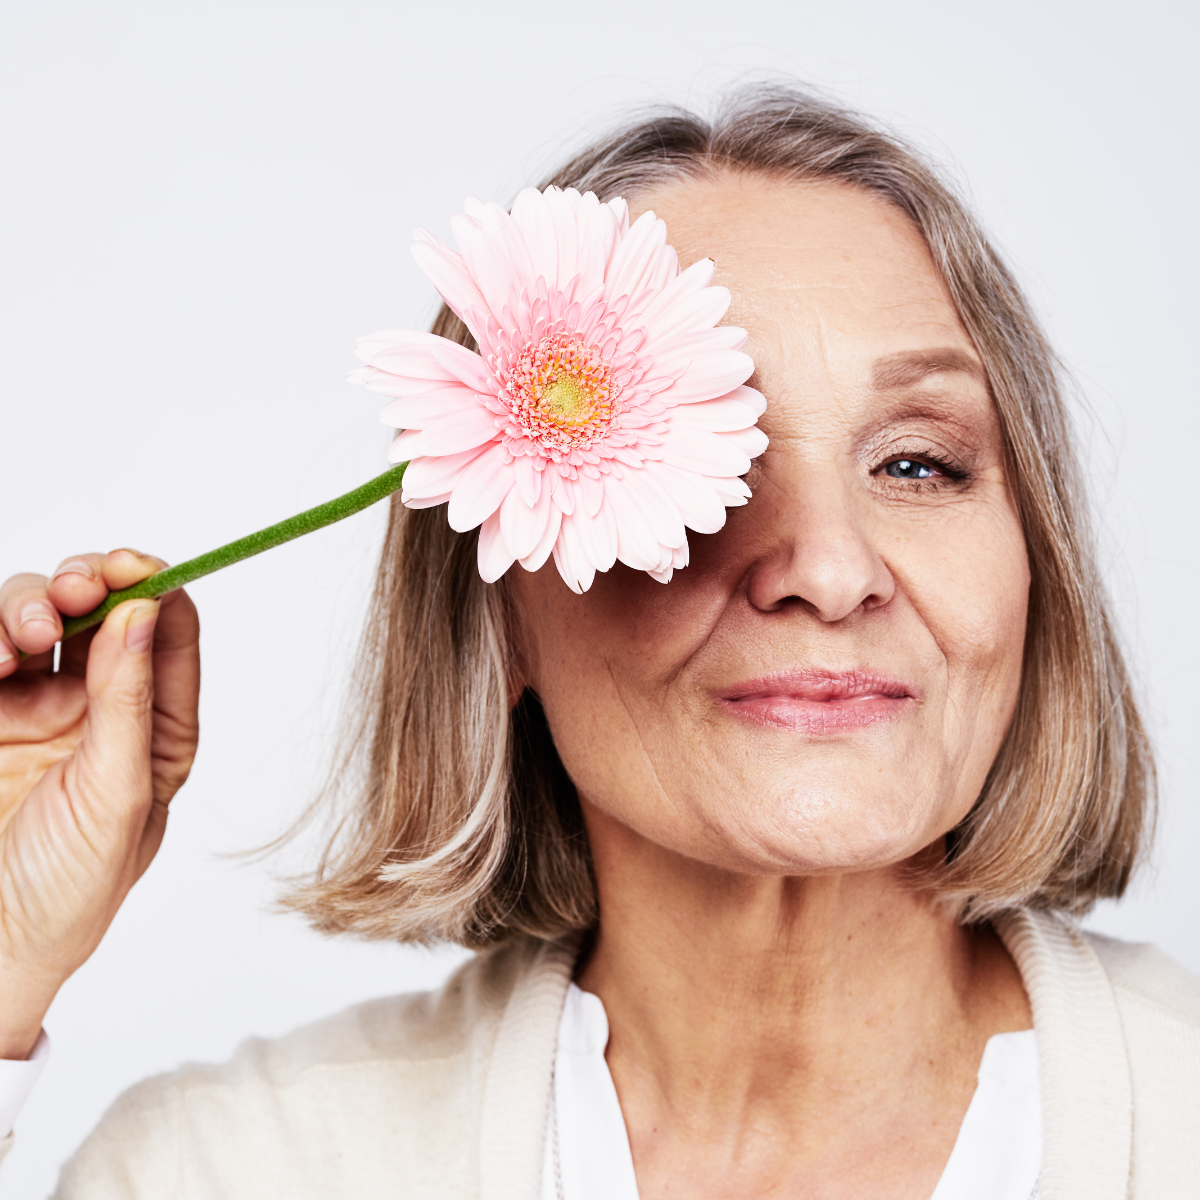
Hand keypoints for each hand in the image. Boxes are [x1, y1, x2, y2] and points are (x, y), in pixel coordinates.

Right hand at [0, 551, 199, 1058]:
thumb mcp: (117, 795)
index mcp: (158, 726)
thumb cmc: (72, 889)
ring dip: (33, 605)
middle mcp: (101, 706)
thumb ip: (128, 703)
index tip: (137, 567)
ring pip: (38, 617)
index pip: (168, 634)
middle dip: (90, 584)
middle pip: (100, 610)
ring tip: (25, 638)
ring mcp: (36, 706)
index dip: (156, 589)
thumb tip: (143, 613)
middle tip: (77, 590)